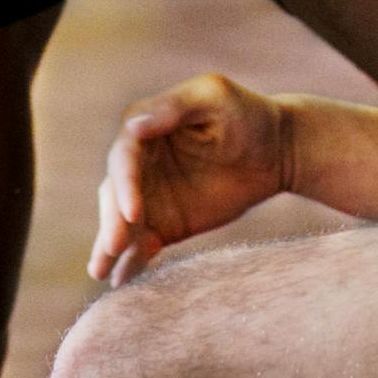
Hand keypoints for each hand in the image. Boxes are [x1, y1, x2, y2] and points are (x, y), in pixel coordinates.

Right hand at [87, 73, 289, 287]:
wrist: (277, 150)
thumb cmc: (247, 113)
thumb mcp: (214, 98)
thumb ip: (174, 107)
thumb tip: (132, 126)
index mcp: (146, 126)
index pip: (124, 158)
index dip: (125, 185)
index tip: (134, 213)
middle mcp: (140, 162)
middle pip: (115, 193)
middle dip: (112, 220)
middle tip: (113, 247)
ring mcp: (150, 195)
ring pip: (121, 221)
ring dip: (109, 246)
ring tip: (100, 271)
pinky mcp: (166, 223)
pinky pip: (142, 244)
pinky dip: (130, 262)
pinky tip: (120, 280)